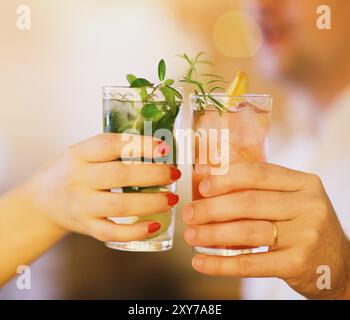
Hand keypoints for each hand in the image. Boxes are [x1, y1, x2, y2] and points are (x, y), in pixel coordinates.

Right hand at [23, 133, 180, 241]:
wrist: (43, 201)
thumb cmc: (73, 172)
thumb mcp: (83, 153)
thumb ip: (112, 150)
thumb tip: (158, 147)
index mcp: (79, 154)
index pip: (110, 145)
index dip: (139, 145)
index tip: (164, 147)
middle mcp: (79, 179)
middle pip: (120, 175)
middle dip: (153, 174)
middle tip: (174, 174)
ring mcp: (82, 205)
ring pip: (120, 205)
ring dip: (151, 202)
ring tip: (172, 199)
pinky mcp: (87, 227)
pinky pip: (112, 232)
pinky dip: (136, 231)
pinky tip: (154, 225)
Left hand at [182, 162, 349, 298]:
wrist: (337, 264)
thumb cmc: (303, 225)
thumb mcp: (291, 199)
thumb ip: (257, 188)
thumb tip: (207, 176)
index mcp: (304, 183)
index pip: (258, 173)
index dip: (225, 178)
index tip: (201, 187)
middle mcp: (308, 206)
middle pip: (248, 202)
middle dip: (211, 208)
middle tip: (189, 214)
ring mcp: (306, 236)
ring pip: (246, 232)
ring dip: (211, 234)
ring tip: (191, 235)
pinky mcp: (298, 265)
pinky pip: (250, 263)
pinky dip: (220, 263)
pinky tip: (201, 262)